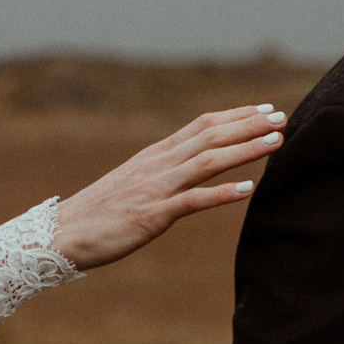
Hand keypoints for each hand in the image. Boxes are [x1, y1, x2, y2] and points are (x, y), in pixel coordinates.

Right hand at [49, 105, 286, 270]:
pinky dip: (222, 193)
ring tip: (276, 142)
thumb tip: (187, 169)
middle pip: (210, 135)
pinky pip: (192, 201)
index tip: (265, 108)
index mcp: (154, 155)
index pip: (201, 125)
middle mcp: (157, 164)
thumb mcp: (133, 185)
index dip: (236, 115)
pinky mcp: (151, 215)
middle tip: (283, 116)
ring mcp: (155, 188)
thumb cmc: (97, 214)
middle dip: (249, 124)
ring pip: (207, 161)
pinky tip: (248, 188)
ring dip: (245, 150)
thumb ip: (161, 174)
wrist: (60, 235)